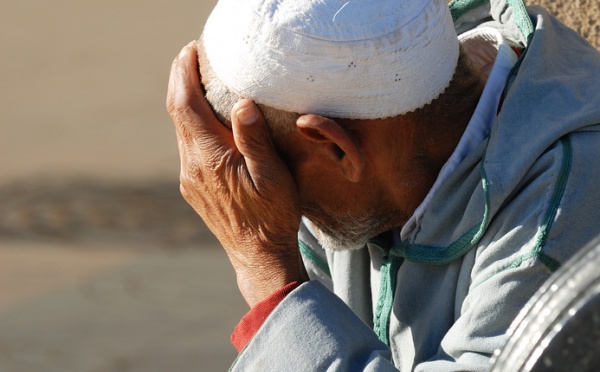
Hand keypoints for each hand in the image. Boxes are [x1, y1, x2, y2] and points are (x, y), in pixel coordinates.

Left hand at [166, 41, 306, 306]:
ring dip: (187, 103)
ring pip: (181, 131)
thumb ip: (254, 139)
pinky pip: (188, 148)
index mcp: (210, 157)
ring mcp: (189, 179)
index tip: (191, 51)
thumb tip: (241, 103)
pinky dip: (193, 125)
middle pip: (177, 113)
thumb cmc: (272, 216)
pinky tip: (208, 123)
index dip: (184, 74)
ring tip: (201, 83)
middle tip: (193, 58)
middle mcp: (192, 166)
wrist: (258, 256)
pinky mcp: (194, 189)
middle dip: (181, 81)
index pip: (186, 104)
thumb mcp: (272, 176)